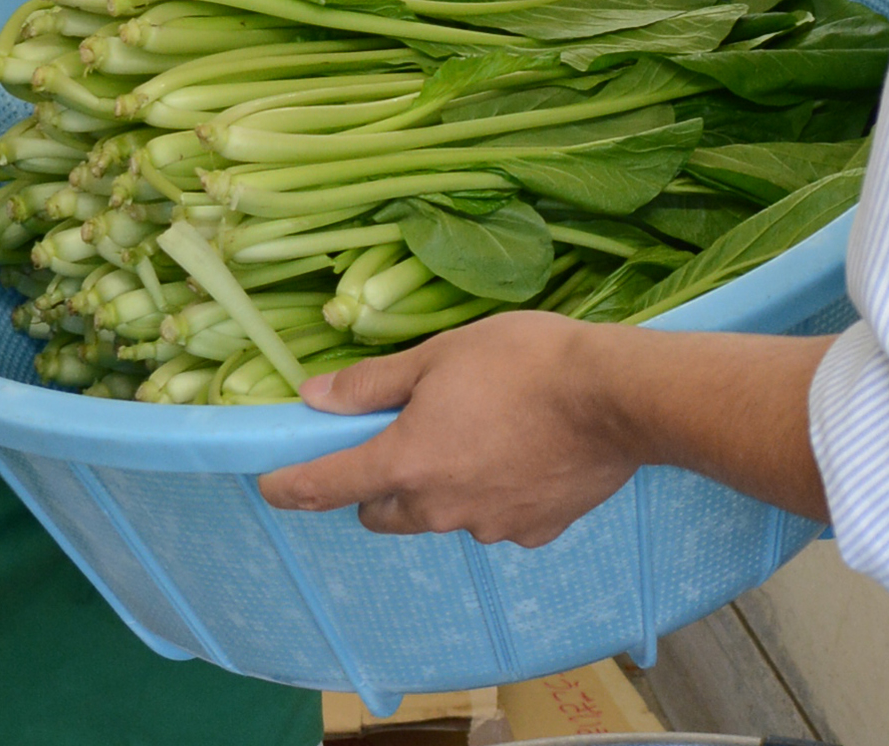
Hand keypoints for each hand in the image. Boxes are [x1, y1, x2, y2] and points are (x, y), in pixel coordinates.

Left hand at [259, 313, 639, 545]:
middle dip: (379, 482)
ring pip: (439, 515)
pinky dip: (493, 494)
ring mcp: (487, 528)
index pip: (325, 486)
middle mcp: (438, 509)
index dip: (290, 486)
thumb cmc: (523, 362)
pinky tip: (521, 454)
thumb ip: (372, 384)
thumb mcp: (439, 354)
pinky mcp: (533, 534)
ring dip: (441, 486)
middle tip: (405, 434)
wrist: (616, 398)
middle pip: (382, 511)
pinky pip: (494, 518)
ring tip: (478, 433)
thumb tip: (312, 397)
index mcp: (406, 462)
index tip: (271, 484)